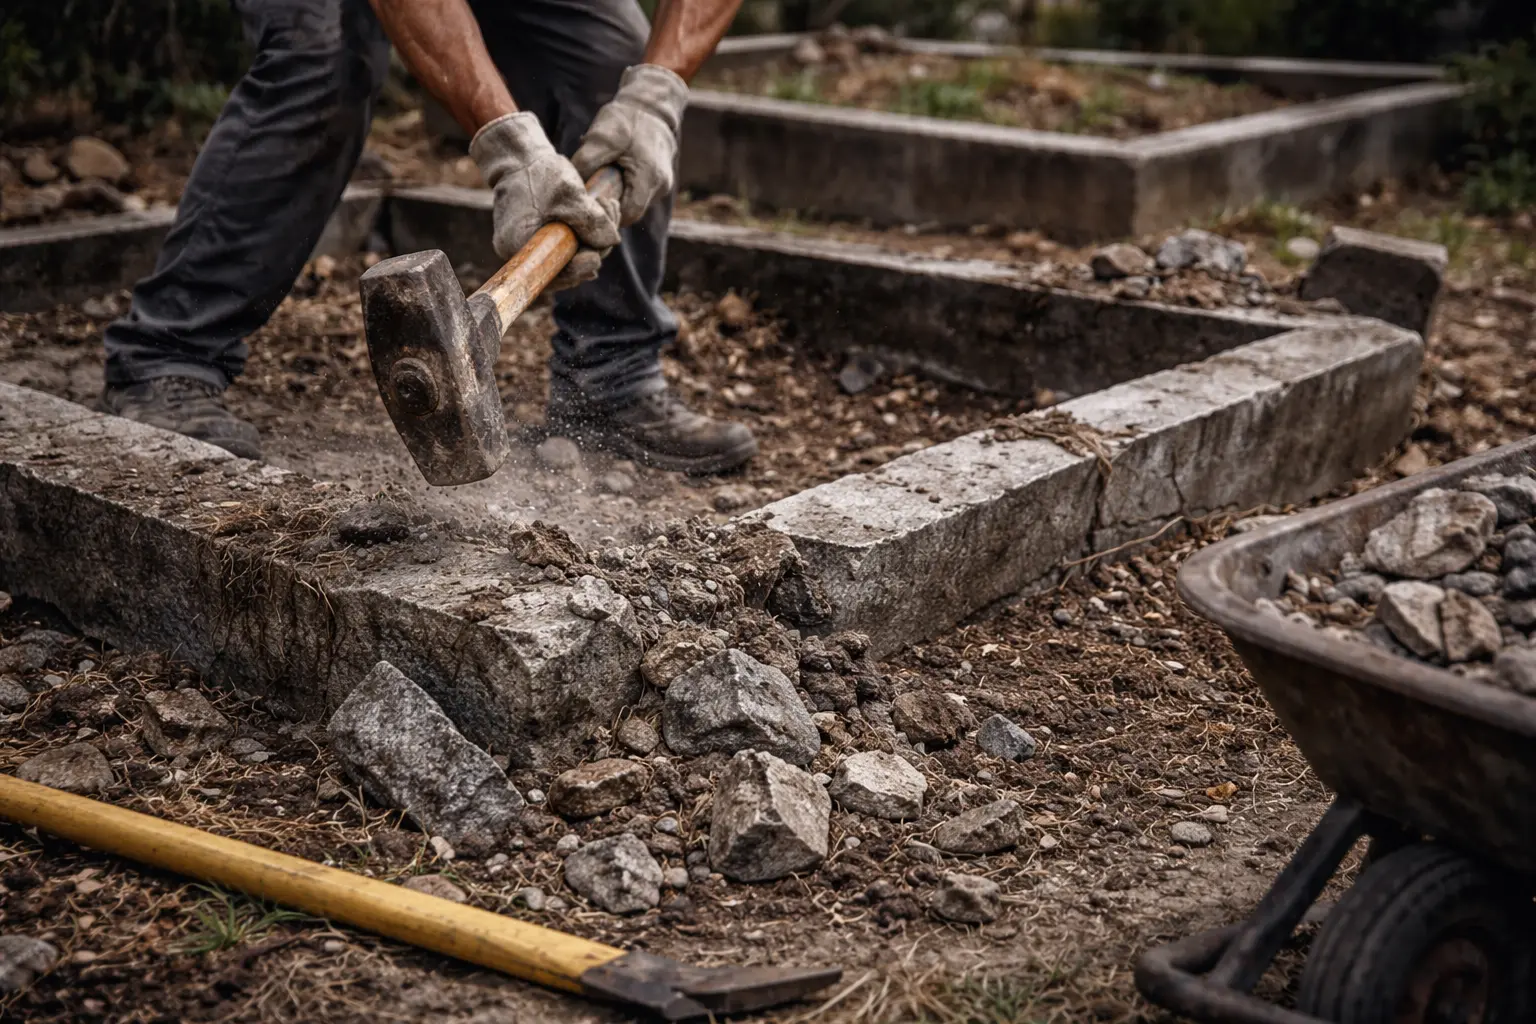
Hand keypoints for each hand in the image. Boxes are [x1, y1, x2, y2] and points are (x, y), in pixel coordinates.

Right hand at [470, 112, 621, 288]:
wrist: (520, 159)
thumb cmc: (539, 173)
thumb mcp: (568, 194)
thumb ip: (591, 220)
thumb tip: (612, 242)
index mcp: (518, 246)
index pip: (552, 273)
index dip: (578, 269)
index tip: (597, 257)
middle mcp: (519, 254)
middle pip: (564, 269)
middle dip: (593, 249)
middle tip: (611, 218)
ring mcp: (529, 249)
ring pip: (569, 258)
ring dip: (594, 240)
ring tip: (608, 207)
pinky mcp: (539, 242)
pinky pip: (565, 249)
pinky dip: (584, 237)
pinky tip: (602, 220)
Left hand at [573, 64, 687, 226]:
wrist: (652, 104)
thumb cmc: (627, 118)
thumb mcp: (600, 137)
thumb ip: (585, 163)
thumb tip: (572, 188)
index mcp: (649, 178)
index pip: (628, 215)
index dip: (608, 215)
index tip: (590, 203)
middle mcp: (660, 186)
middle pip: (631, 211)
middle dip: (610, 204)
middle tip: (592, 189)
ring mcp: (662, 185)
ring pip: (634, 202)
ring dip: (617, 194)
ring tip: (603, 175)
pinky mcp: (658, 181)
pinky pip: (638, 193)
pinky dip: (624, 187)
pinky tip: (614, 171)